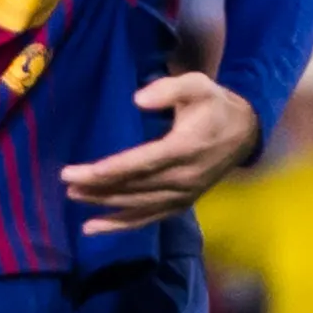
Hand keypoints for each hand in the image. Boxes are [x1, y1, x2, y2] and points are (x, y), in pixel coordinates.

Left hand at [61, 74, 259, 231]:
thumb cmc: (215, 105)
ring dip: (105, 205)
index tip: (77, 172)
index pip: (141, 164)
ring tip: (74, 198)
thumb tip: (138, 100)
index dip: (108, 171)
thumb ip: (168, 89)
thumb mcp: (198, 84)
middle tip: (67, 182)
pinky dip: (121, 225)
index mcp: (185, 148)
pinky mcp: (183, 204)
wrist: (246, 133)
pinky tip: (94, 227)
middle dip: (98, 187)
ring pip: (138, 206)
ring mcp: (184, 195)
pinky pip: (148, 218)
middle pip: (134, 187)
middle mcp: (184, 177)